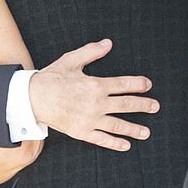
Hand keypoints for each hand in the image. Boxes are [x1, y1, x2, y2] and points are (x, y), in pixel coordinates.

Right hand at [30, 39, 158, 151]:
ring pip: (117, 125)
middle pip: (126, 105)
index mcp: (96, 85)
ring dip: (134, 129)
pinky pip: (102, 139)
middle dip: (143, 105)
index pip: (123, 84)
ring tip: (147, 132)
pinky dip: (115, 143)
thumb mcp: (71, 60)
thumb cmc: (52, 78)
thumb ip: (92, 51)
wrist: (31, 98)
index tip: (148, 85)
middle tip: (155, 107)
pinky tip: (126, 145)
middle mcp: (96, 103)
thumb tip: (108, 43)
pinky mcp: (82, 132)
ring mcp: (90, 120)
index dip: (138, 84)